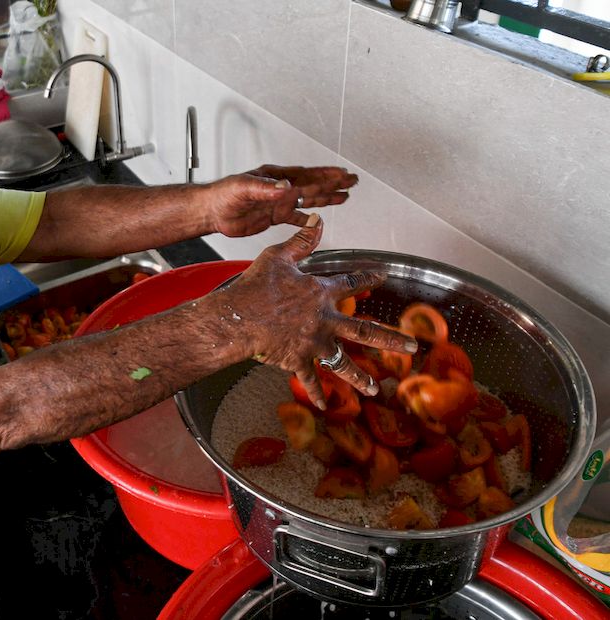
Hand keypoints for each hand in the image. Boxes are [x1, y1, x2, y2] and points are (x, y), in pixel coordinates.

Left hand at [206, 165, 358, 236]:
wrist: (210, 211)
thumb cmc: (222, 195)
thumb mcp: (243, 187)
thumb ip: (265, 188)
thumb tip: (286, 187)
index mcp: (276, 178)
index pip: (307, 175)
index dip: (326, 175)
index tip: (343, 173)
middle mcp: (280, 189)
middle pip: (313, 185)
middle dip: (334, 183)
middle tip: (353, 181)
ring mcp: (278, 203)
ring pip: (308, 200)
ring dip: (326, 198)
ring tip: (345, 196)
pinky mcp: (272, 217)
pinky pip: (295, 217)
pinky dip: (308, 219)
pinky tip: (319, 219)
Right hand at [216, 217, 416, 409]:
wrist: (239, 318)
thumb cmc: (256, 286)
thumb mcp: (279, 257)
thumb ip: (302, 241)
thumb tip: (318, 220)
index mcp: (321, 293)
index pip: (351, 282)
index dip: (368, 277)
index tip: (383, 274)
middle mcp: (325, 320)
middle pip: (365, 332)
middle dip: (391, 340)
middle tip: (412, 346)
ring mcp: (314, 344)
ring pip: (344, 363)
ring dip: (361, 377)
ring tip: (376, 389)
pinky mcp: (298, 360)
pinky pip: (309, 379)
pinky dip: (315, 392)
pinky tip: (323, 405)